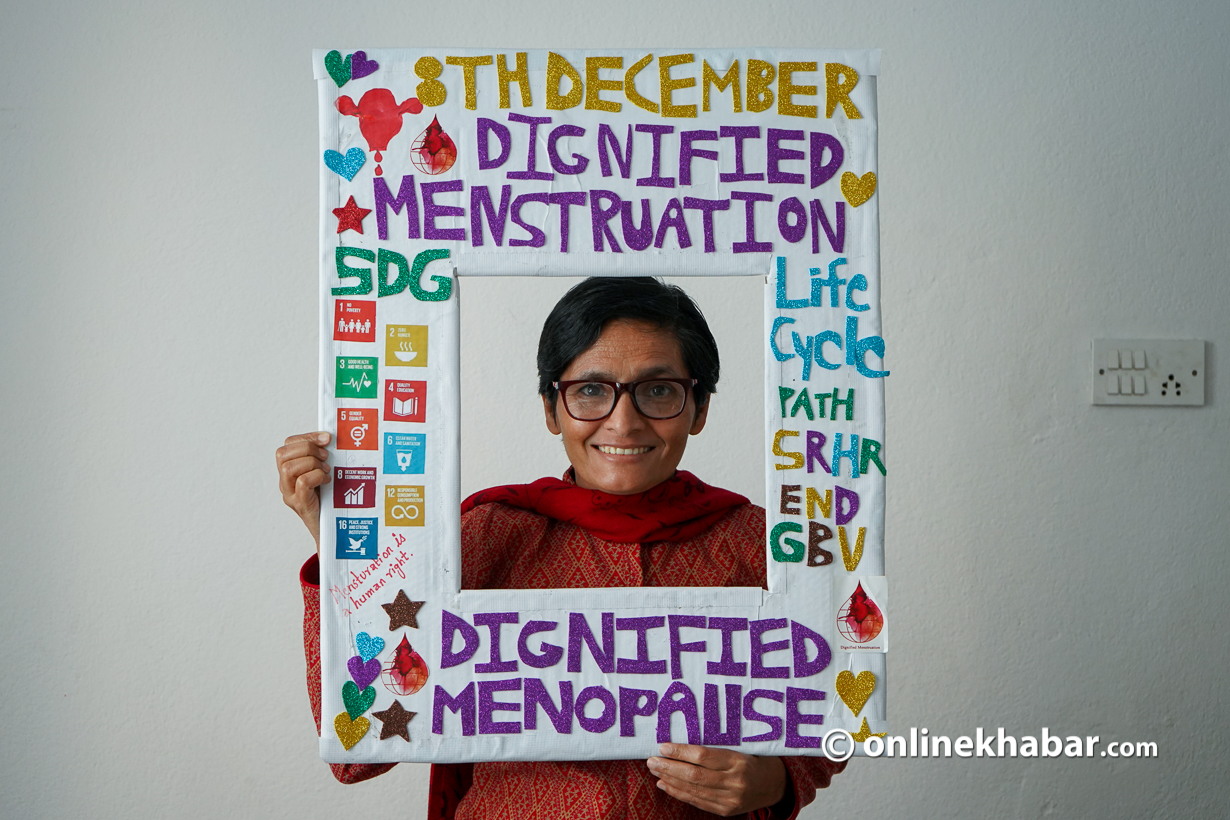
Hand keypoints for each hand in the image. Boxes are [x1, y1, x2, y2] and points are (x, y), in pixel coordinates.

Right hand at [276, 431, 331, 550]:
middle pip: (282, 454)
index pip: (287, 445)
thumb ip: (323, 459)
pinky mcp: (301, 505)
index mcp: (290, 472)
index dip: (306, 437)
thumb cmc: (331, 501)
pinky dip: (316, 476)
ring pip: (288, 468)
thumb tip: (334, 438)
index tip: (327, 438)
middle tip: (326, 456)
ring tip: (326, 470)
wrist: (333, 532)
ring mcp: (291, 495)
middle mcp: (285, 483)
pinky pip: (302, 483)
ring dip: (311, 463)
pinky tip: (327, 480)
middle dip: (307, 448)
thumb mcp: (325, 475)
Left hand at [647, 744, 786, 816]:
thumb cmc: (754, 759)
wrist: (775, 784)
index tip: (663, 746)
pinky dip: (679, 793)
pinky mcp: (726, 811)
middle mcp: (735, 782)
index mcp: (739, 761)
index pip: (703, 756)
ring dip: (670, 780)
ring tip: (655, 770)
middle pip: (694, 776)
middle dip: (669, 768)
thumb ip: (716, 747)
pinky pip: (697, 802)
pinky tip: (665, 784)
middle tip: (651, 760)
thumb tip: (682, 743)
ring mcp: (730, 799)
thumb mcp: (740, 746)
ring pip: (693, 790)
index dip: (680, 752)